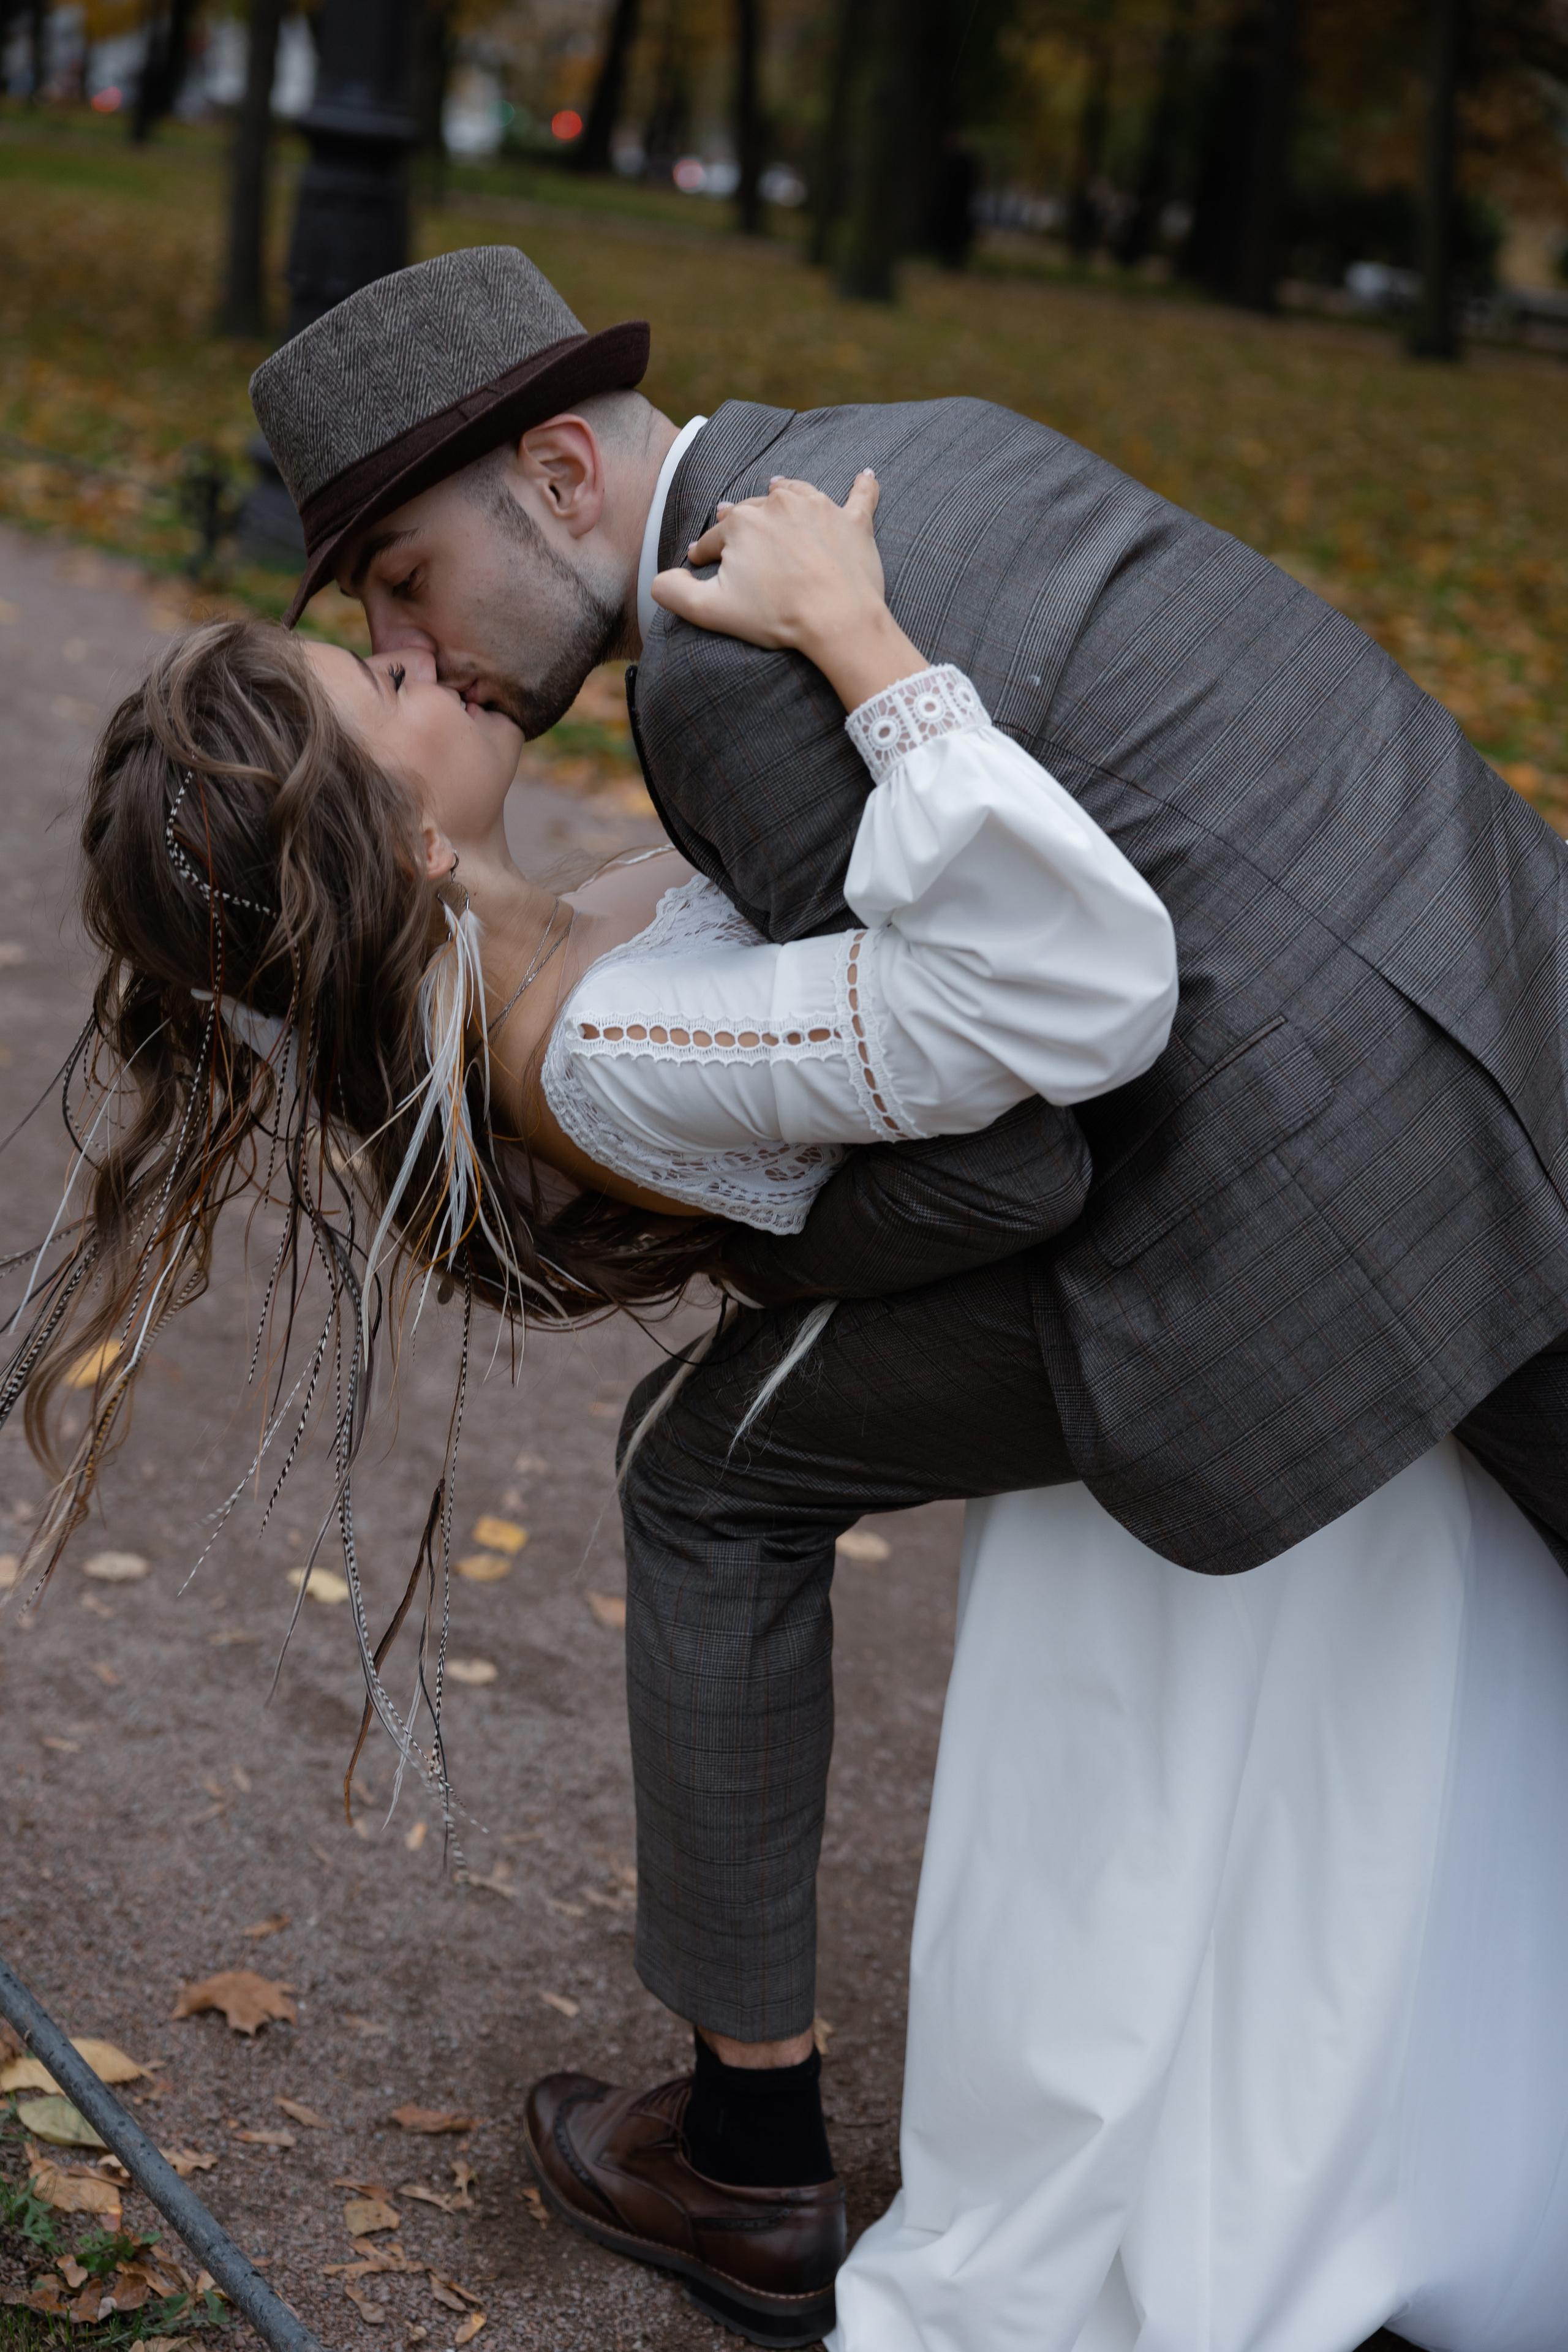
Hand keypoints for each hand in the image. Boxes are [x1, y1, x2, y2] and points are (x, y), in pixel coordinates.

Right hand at [650, 471, 928, 711]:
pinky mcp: (853, 521)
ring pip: (795, 493)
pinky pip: (861, 496)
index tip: (702, 564)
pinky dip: (864, 486)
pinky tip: (867, 475)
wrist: (837, 619)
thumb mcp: (712, 611)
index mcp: (741, 524)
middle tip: (739, 539)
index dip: (705, 554)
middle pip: (752, 511)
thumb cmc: (776, 616)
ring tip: (778, 490)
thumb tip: (657, 582)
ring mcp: (818, 508)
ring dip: (784, 493)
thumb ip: (674, 594)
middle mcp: (777, 504)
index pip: (715, 538)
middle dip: (741, 523)